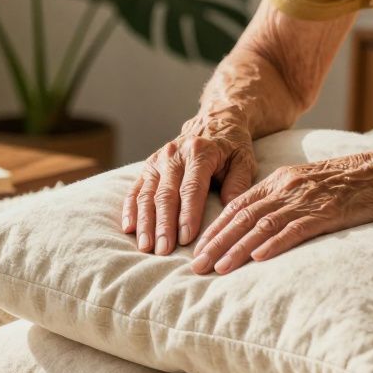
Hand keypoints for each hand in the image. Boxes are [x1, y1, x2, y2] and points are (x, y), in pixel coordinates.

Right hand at [124, 112, 255, 255]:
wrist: (214, 122)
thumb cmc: (231, 147)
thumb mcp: (244, 160)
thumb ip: (239, 183)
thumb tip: (229, 208)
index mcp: (199, 152)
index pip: (191, 188)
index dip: (188, 214)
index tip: (186, 239)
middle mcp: (174, 154)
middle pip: (166, 194)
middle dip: (164, 225)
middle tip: (163, 251)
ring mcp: (157, 160)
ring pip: (147, 194)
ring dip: (145, 222)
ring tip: (146, 247)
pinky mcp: (148, 167)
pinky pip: (135, 190)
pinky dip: (131, 210)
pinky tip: (129, 229)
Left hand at [192, 151, 372, 274]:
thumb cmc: (349, 184)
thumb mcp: (308, 185)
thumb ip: (284, 200)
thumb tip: (260, 225)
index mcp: (280, 181)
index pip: (237, 205)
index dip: (215, 228)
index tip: (197, 248)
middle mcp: (287, 188)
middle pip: (242, 217)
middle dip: (216, 243)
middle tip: (196, 266)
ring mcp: (306, 200)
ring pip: (262, 226)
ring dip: (237, 249)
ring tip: (218, 269)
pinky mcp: (326, 213)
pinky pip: (295, 229)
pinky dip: (274, 244)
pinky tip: (258, 258)